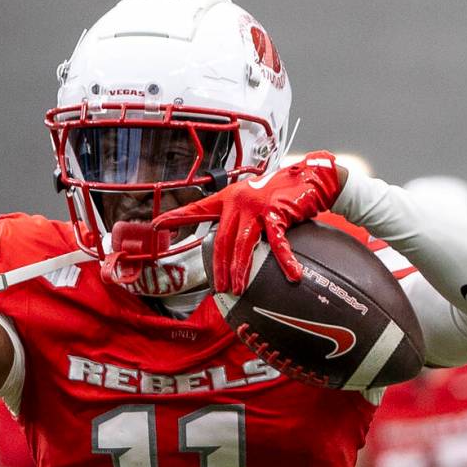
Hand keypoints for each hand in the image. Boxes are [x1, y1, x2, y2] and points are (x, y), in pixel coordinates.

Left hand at [153, 150, 344, 293]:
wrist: (309, 177)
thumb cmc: (281, 191)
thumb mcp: (253, 199)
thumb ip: (239, 218)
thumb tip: (230, 244)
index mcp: (228, 198)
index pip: (198, 209)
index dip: (177, 217)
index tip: (157, 224)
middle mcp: (238, 201)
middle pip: (222, 241)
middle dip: (219, 268)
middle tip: (219, 287)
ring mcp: (257, 207)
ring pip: (242, 245)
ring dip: (240, 270)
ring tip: (239, 288)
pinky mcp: (276, 212)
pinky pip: (278, 243)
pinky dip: (285, 261)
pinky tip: (291, 275)